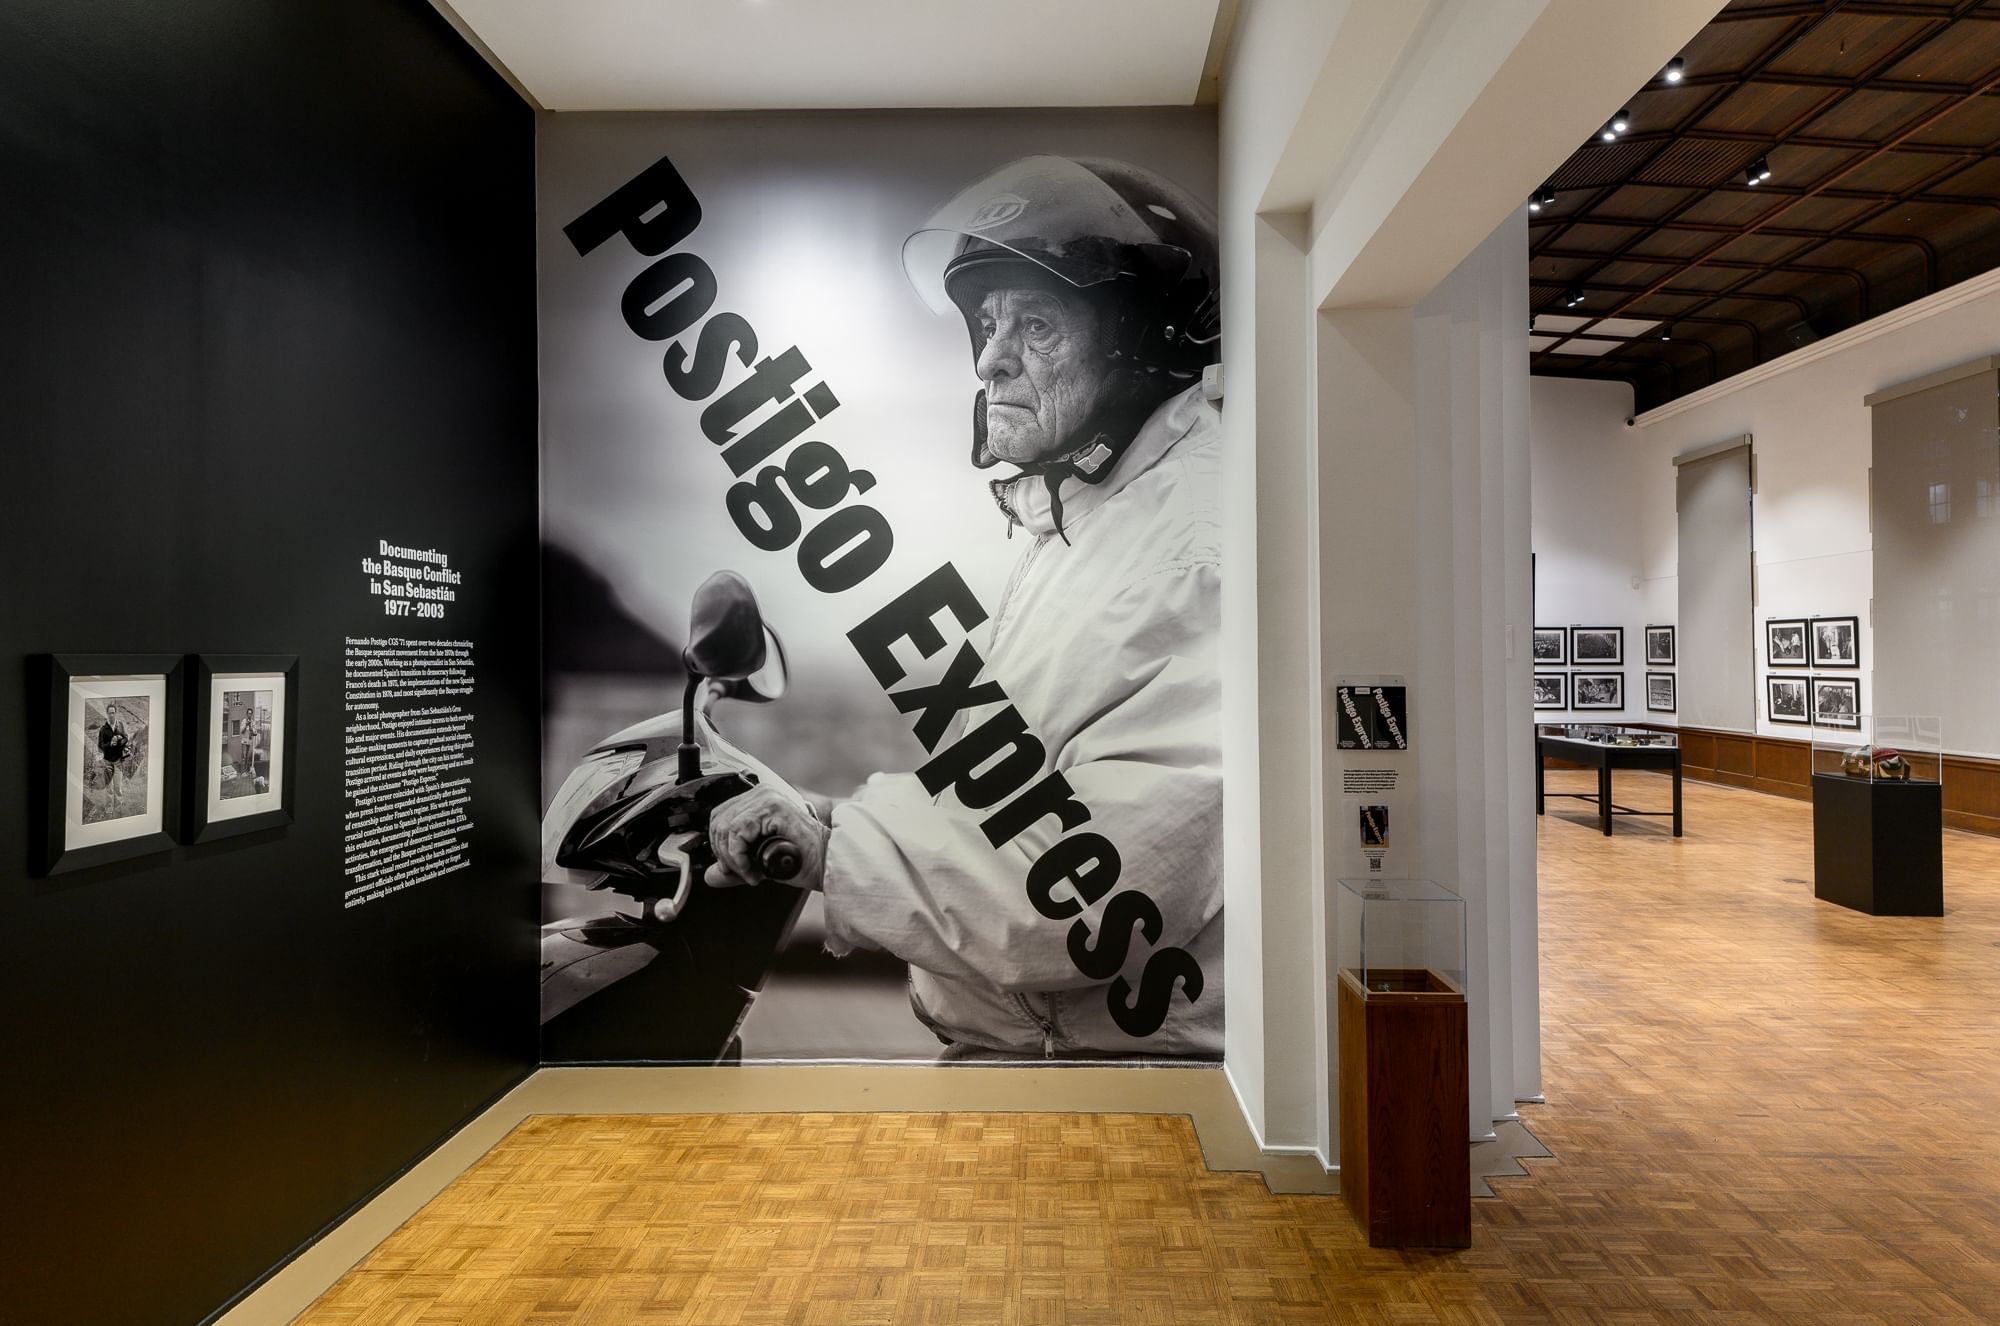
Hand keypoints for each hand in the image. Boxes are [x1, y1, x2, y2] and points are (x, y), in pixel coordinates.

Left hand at [704, 785, 828, 890]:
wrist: (827, 864)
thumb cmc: (802, 860)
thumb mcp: (760, 863)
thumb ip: (736, 866)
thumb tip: (710, 875)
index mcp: (759, 800)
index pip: (720, 816)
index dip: (720, 846)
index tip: (732, 868)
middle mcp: (762, 793)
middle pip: (718, 820)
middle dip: (724, 854)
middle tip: (741, 873)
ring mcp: (768, 797)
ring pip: (725, 827)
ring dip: (733, 859)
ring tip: (750, 874)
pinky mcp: (772, 808)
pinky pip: (738, 833)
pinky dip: (740, 858)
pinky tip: (755, 871)